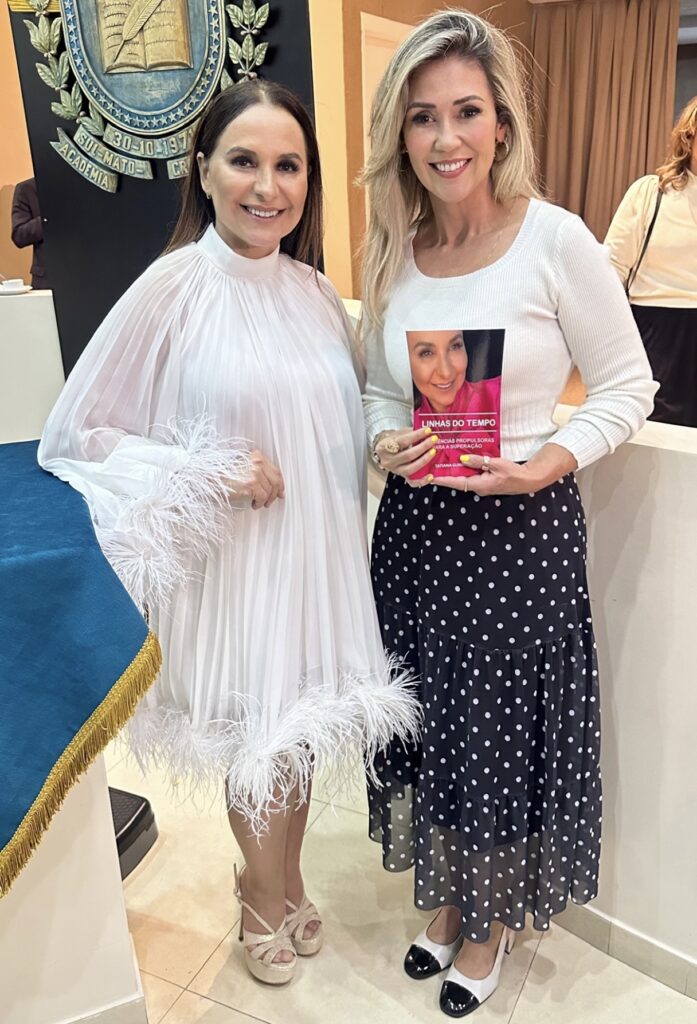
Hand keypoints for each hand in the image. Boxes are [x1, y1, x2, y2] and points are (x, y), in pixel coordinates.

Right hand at [228, 449, 284, 508]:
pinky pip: (262, 497)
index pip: (276, 470)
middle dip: (276, 494)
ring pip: (269, 491)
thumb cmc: (224, 476)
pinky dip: (259, 503)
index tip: (280, 492)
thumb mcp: (243, 466)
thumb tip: (275, 485)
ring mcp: (254, 473)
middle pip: (276, 481)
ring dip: (265, 500)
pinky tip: (254, 504)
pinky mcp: (251, 484)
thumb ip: (258, 470)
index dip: (280, 483)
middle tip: (271, 501)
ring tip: (258, 503)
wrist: (210, 480)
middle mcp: (257, 462)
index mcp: (256, 456)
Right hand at [374, 427, 437, 484]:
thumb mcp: (398, 433)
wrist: (385, 451)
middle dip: (423, 447)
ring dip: (424, 460)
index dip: (416, 435)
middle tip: (434, 440)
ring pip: (410, 469)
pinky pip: (412, 482)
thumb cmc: (394, 440)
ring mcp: (395, 470)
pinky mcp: (402, 477)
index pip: (402, 441)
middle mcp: (388, 461)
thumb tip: (427, 431)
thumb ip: (410, 432)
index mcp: (384, 447)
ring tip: (434, 451)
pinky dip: (422, 481)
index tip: (428, 430)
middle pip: (408, 455)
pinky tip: (431, 476)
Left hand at [430, 444, 577, 495]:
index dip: (443, 480)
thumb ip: (478, 461)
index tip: (431, 478)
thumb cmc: (513, 472)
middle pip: (458, 481)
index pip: (457, 483)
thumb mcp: (496, 463)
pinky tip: (459, 462)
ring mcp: (481, 486)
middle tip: (432, 466)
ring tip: (442, 462)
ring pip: (464, 478)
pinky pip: (471, 476)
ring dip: (454, 471)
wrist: (527, 479)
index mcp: (480, 485)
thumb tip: (462, 459)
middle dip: (445, 474)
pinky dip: (464, 470)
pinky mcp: (485, 482)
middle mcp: (478, 488)